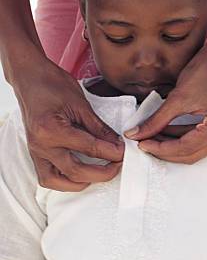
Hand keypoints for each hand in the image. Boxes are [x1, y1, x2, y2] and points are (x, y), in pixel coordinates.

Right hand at [14, 57, 124, 191]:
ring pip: (58, 181)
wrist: (29, 77)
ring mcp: (35, 151)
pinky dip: (65, 181)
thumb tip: (117, 145)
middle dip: (102, 173)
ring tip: (100, 172)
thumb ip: (99, 128)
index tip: (125, 153)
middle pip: (76, 171)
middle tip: (118, 165)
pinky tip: (80, 175)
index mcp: (52, 129)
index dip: (112, 152)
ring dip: (82, 182)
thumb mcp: (81, 104)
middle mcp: (41, 145)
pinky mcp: (34, 153)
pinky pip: (47, 177)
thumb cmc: (53, 84)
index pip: (89, 148)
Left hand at [123, 21, 206, 163]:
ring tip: (152, 136)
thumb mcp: (179, 95)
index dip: (161, 148)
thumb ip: (157, 119)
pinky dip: (184, 137)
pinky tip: (166, 131)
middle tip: (144, 142)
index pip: (186, 148)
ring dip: (174, 144)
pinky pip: (202, 140)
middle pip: (192, 154)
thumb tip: (135, 134)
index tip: (141, 144)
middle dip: (166, 150)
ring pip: (196, 149)